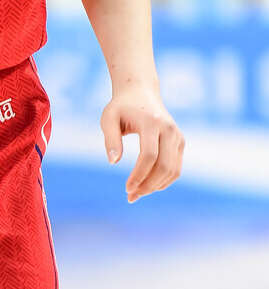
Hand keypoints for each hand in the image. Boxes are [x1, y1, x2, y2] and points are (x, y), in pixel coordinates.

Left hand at [100, 86, 183, 202]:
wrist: (140, 91)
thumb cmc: (121, 106)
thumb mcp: (108, 118)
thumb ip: (110, 139)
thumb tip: (113, 162)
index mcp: (152, 122)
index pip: (149, 155)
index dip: (139, 175)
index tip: (127, 188)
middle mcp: (169, 129)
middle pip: (164, 166)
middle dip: (148, 185)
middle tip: (131, 196)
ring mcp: (177, 136)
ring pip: (173, 170)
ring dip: (156, 186)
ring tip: (137, 193)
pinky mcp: (180, 141)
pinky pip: (176, 168)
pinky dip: (164, 181)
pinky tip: (148, 185)